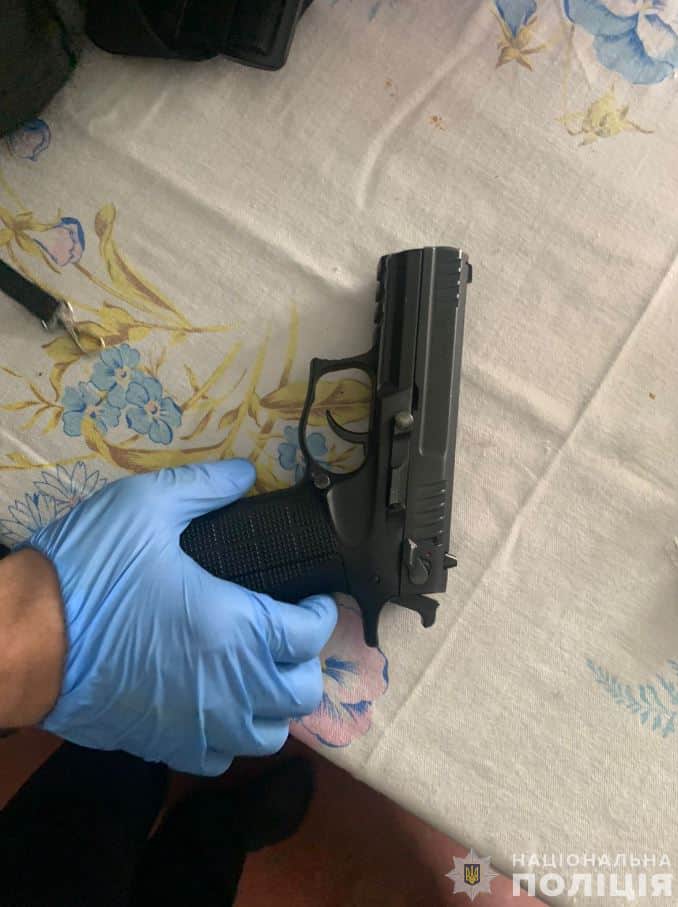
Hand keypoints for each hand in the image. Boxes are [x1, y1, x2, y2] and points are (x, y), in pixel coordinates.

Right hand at [25, 461, 336, 774]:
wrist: (21, 640)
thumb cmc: (89, 572)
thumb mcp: (145, 507)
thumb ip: (204, 488)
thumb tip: (246, 474)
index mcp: (236, 627)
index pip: (310, 635)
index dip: (322, 613)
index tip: (314, 599)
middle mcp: (230, 685)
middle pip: (301, 693)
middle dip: (305, 662)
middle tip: (287, 635)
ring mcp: (198, 724)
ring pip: (268, 736)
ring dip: (275, 706)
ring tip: (260, 674)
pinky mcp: (163, 746)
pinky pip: (219, 759)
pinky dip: (231, 738)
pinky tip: (217, 707)